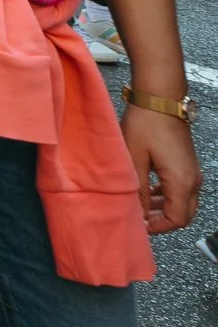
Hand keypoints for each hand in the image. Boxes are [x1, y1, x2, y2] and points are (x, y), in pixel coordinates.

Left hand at [123, 104, 201, 234]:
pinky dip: (166, 196)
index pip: (177, 220)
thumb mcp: (135, 160)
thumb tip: (136, 213)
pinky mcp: (186, 164)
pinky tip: (148, 192)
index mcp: (182, 182)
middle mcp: (193, 180)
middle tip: (137, 220)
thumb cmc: (145, 125)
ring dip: (162, 208)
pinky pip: (180, 189)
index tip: (137, 227)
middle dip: (161, 221)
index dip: (157, 228)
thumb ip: (137, 190)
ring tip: (138, 207)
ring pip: (182, 202)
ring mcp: (192, 172)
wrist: (160, 99)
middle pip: (182, 214)